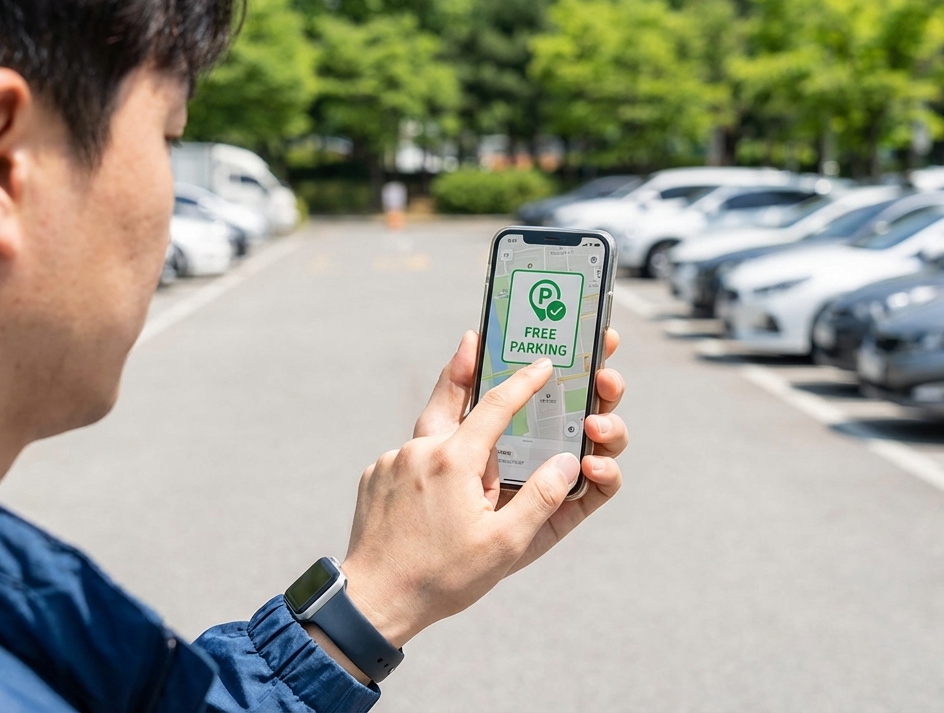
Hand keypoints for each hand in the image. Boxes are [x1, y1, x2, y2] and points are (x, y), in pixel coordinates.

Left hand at [339, 329, 626, 653]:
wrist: (373, 602)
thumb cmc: (444, 578)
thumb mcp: (506, 545)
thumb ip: (542, 498)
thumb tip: (570, 460)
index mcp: (455, 461)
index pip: (497, 405)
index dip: (524, 380)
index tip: (543, 362)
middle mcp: (420, 451)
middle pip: (450, 398)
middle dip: (467, 367)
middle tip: (475, 340)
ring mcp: (392, 463)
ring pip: (429, 432)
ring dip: (452, 425)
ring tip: (466, 429)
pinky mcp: (374, 479)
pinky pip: (410, 459)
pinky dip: (430, 460)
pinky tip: (440, 484)